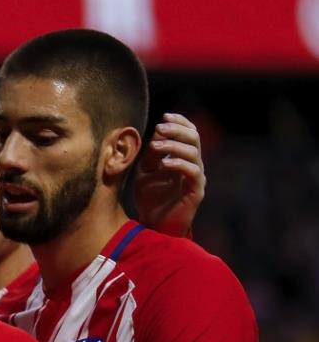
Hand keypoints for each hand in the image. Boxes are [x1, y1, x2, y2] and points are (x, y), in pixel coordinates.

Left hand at [134, 113, 204, 237]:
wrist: (154, 225)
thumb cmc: (150, 198)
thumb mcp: (145, 172)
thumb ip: (151, 154)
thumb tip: (156, 132)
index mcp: (183, 157)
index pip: (189, 133)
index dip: (180, 122)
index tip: (165, 116)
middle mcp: (193, 164)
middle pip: (194, 138)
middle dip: (177, 130)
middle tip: (160, 127)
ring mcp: (196, 177)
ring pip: (194, 153)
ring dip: (174, 146)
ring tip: (156, 146)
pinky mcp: (196, 191)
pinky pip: (193, 172)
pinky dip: (179, 164)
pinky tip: (164, 164)